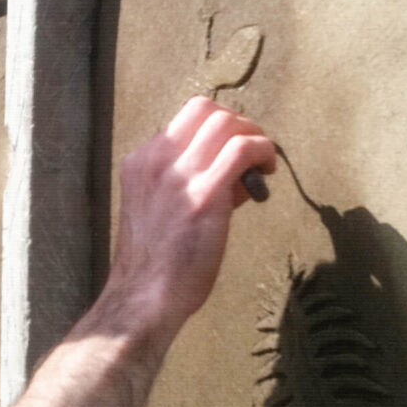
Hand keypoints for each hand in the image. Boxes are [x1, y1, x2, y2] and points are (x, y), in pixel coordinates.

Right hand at [103, 96, 274, 346]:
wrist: (143, 297)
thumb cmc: (154, 265)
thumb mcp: (155, 210)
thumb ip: (186, 186)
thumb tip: (237, 176)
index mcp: (140, 163)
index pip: (183, 121)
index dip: (215, 131)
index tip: (230, 155)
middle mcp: (155, 161)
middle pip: (204, 109)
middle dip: (236, 123)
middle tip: (252, 152)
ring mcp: (178, 176)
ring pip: (226, 122)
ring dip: (254, 135)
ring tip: (263, 163)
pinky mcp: (205, 196)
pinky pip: (243, 149)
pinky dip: (263, 151)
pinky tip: (267, 171)